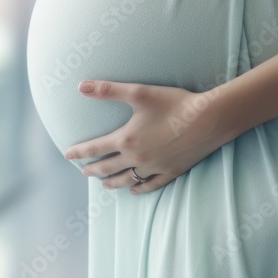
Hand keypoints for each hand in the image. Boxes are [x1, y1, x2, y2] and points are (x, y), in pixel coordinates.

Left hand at [63, 80, 236, 193]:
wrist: (209, 119)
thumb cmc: (174, 103)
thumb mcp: (139, 92)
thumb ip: (108, 90)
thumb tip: (81, 86)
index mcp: (126, 140)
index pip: (95, 148)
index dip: (79, 152)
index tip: (68, 155)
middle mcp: (137, 157)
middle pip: (108, 168)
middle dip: (93, 170)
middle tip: (84, 171)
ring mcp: (155, 167)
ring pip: (127, 179)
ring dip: (112, 182)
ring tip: (103, 184)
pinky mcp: (172, 171)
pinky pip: (151, 184)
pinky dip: (139, 188)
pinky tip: (133, 190)